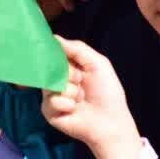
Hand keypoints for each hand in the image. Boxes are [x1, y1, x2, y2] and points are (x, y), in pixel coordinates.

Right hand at [41, 37, 141, 158]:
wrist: (110, 121)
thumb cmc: (108, 92)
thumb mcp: (98, 63)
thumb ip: (78, 49)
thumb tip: (55, 37)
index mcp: (68, 67)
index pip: (54, 54)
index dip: (56, 53)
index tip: (59, 53)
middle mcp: (57, 80)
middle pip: (49, 67)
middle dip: (69, 72)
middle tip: (81, 80)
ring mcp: (51, 95)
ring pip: (49, 84)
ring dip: (70, 90)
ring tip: (81, 98)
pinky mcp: (49, 112)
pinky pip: (51, 101)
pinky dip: (66, 104)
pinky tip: (75, 109)